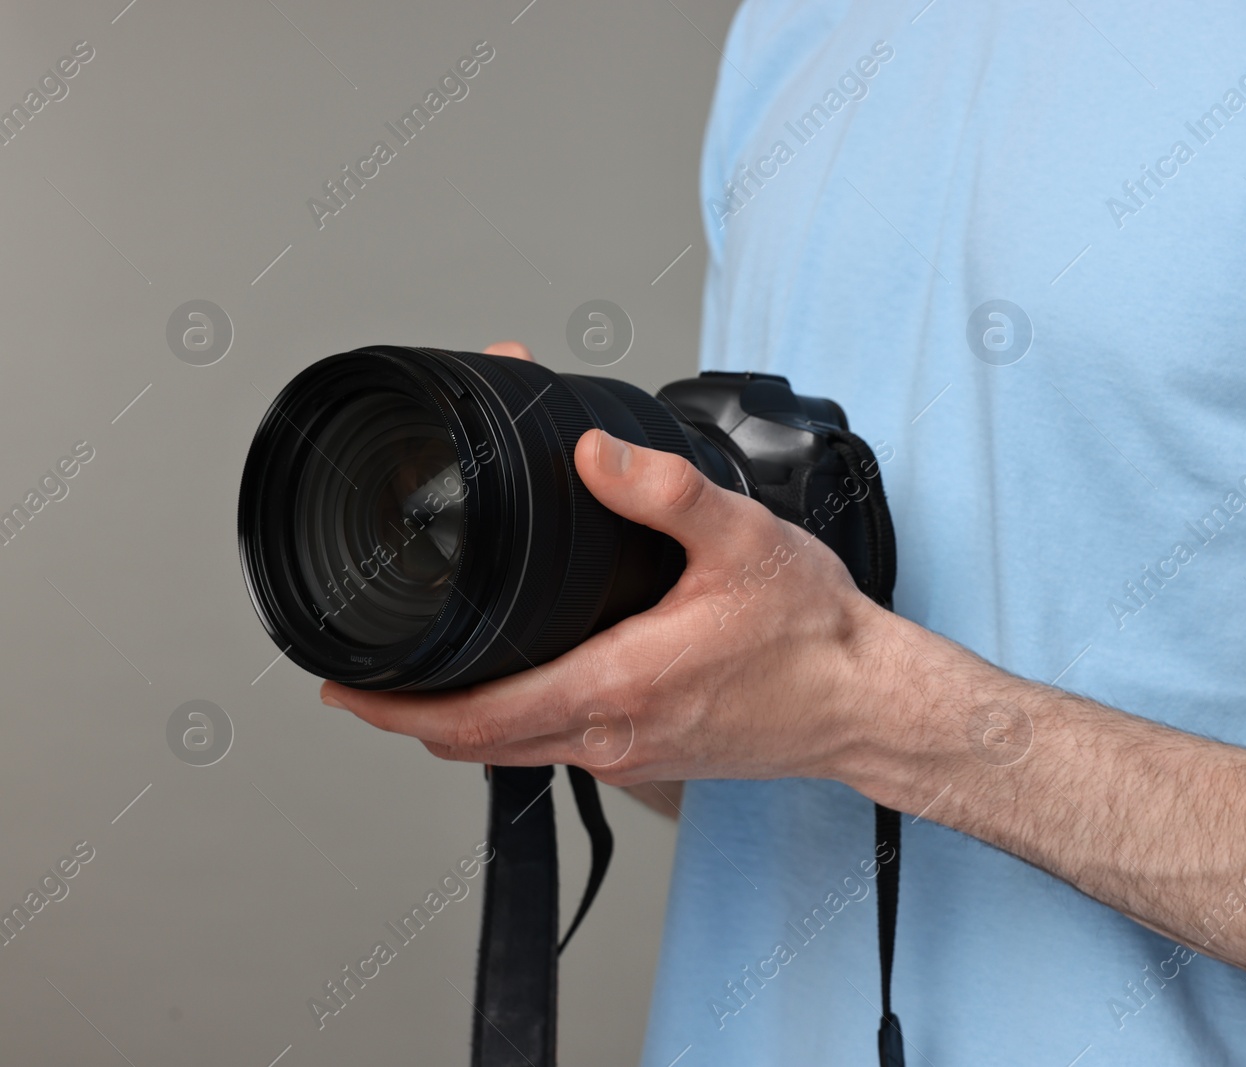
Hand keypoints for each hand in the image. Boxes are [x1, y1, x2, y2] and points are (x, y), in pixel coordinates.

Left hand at [318, 350, 895, 788]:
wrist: (865, 704)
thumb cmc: (811, 635)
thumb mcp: (742, 539)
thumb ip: (663, 490)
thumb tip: (592, 452)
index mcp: (619, 686)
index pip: (475, 718)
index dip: (397, 709)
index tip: (344, 691)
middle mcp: (612, 736)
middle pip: (476, 744)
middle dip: (408, 716)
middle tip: (361, 683)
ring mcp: (629, 757)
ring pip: (516, 751)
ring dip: (461, 722)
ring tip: (425, 681)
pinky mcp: (651, 760)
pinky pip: (558, 750)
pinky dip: (515, 724)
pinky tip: (521, 684)